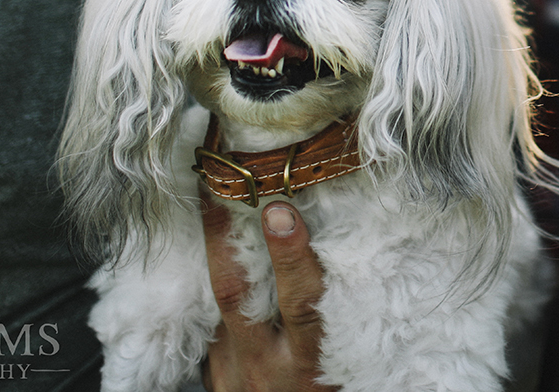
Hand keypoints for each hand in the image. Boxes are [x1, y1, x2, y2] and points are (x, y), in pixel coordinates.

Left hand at [201, 195, 337, 390]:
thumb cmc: (332, 385)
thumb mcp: (346, 356)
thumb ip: (338, 309)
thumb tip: (334, 243)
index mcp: (311, 362)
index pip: (301, 304)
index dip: (291, 256)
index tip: (281, 209)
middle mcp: (265, 366)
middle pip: (237, 294)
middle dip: (225, 236)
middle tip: (221, 186)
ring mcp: (232, 371)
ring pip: (216, 303)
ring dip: (213, 248)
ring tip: (212, 196)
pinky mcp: (213, 373)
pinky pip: (212, 321)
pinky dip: (219, 284)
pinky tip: (218, 248)